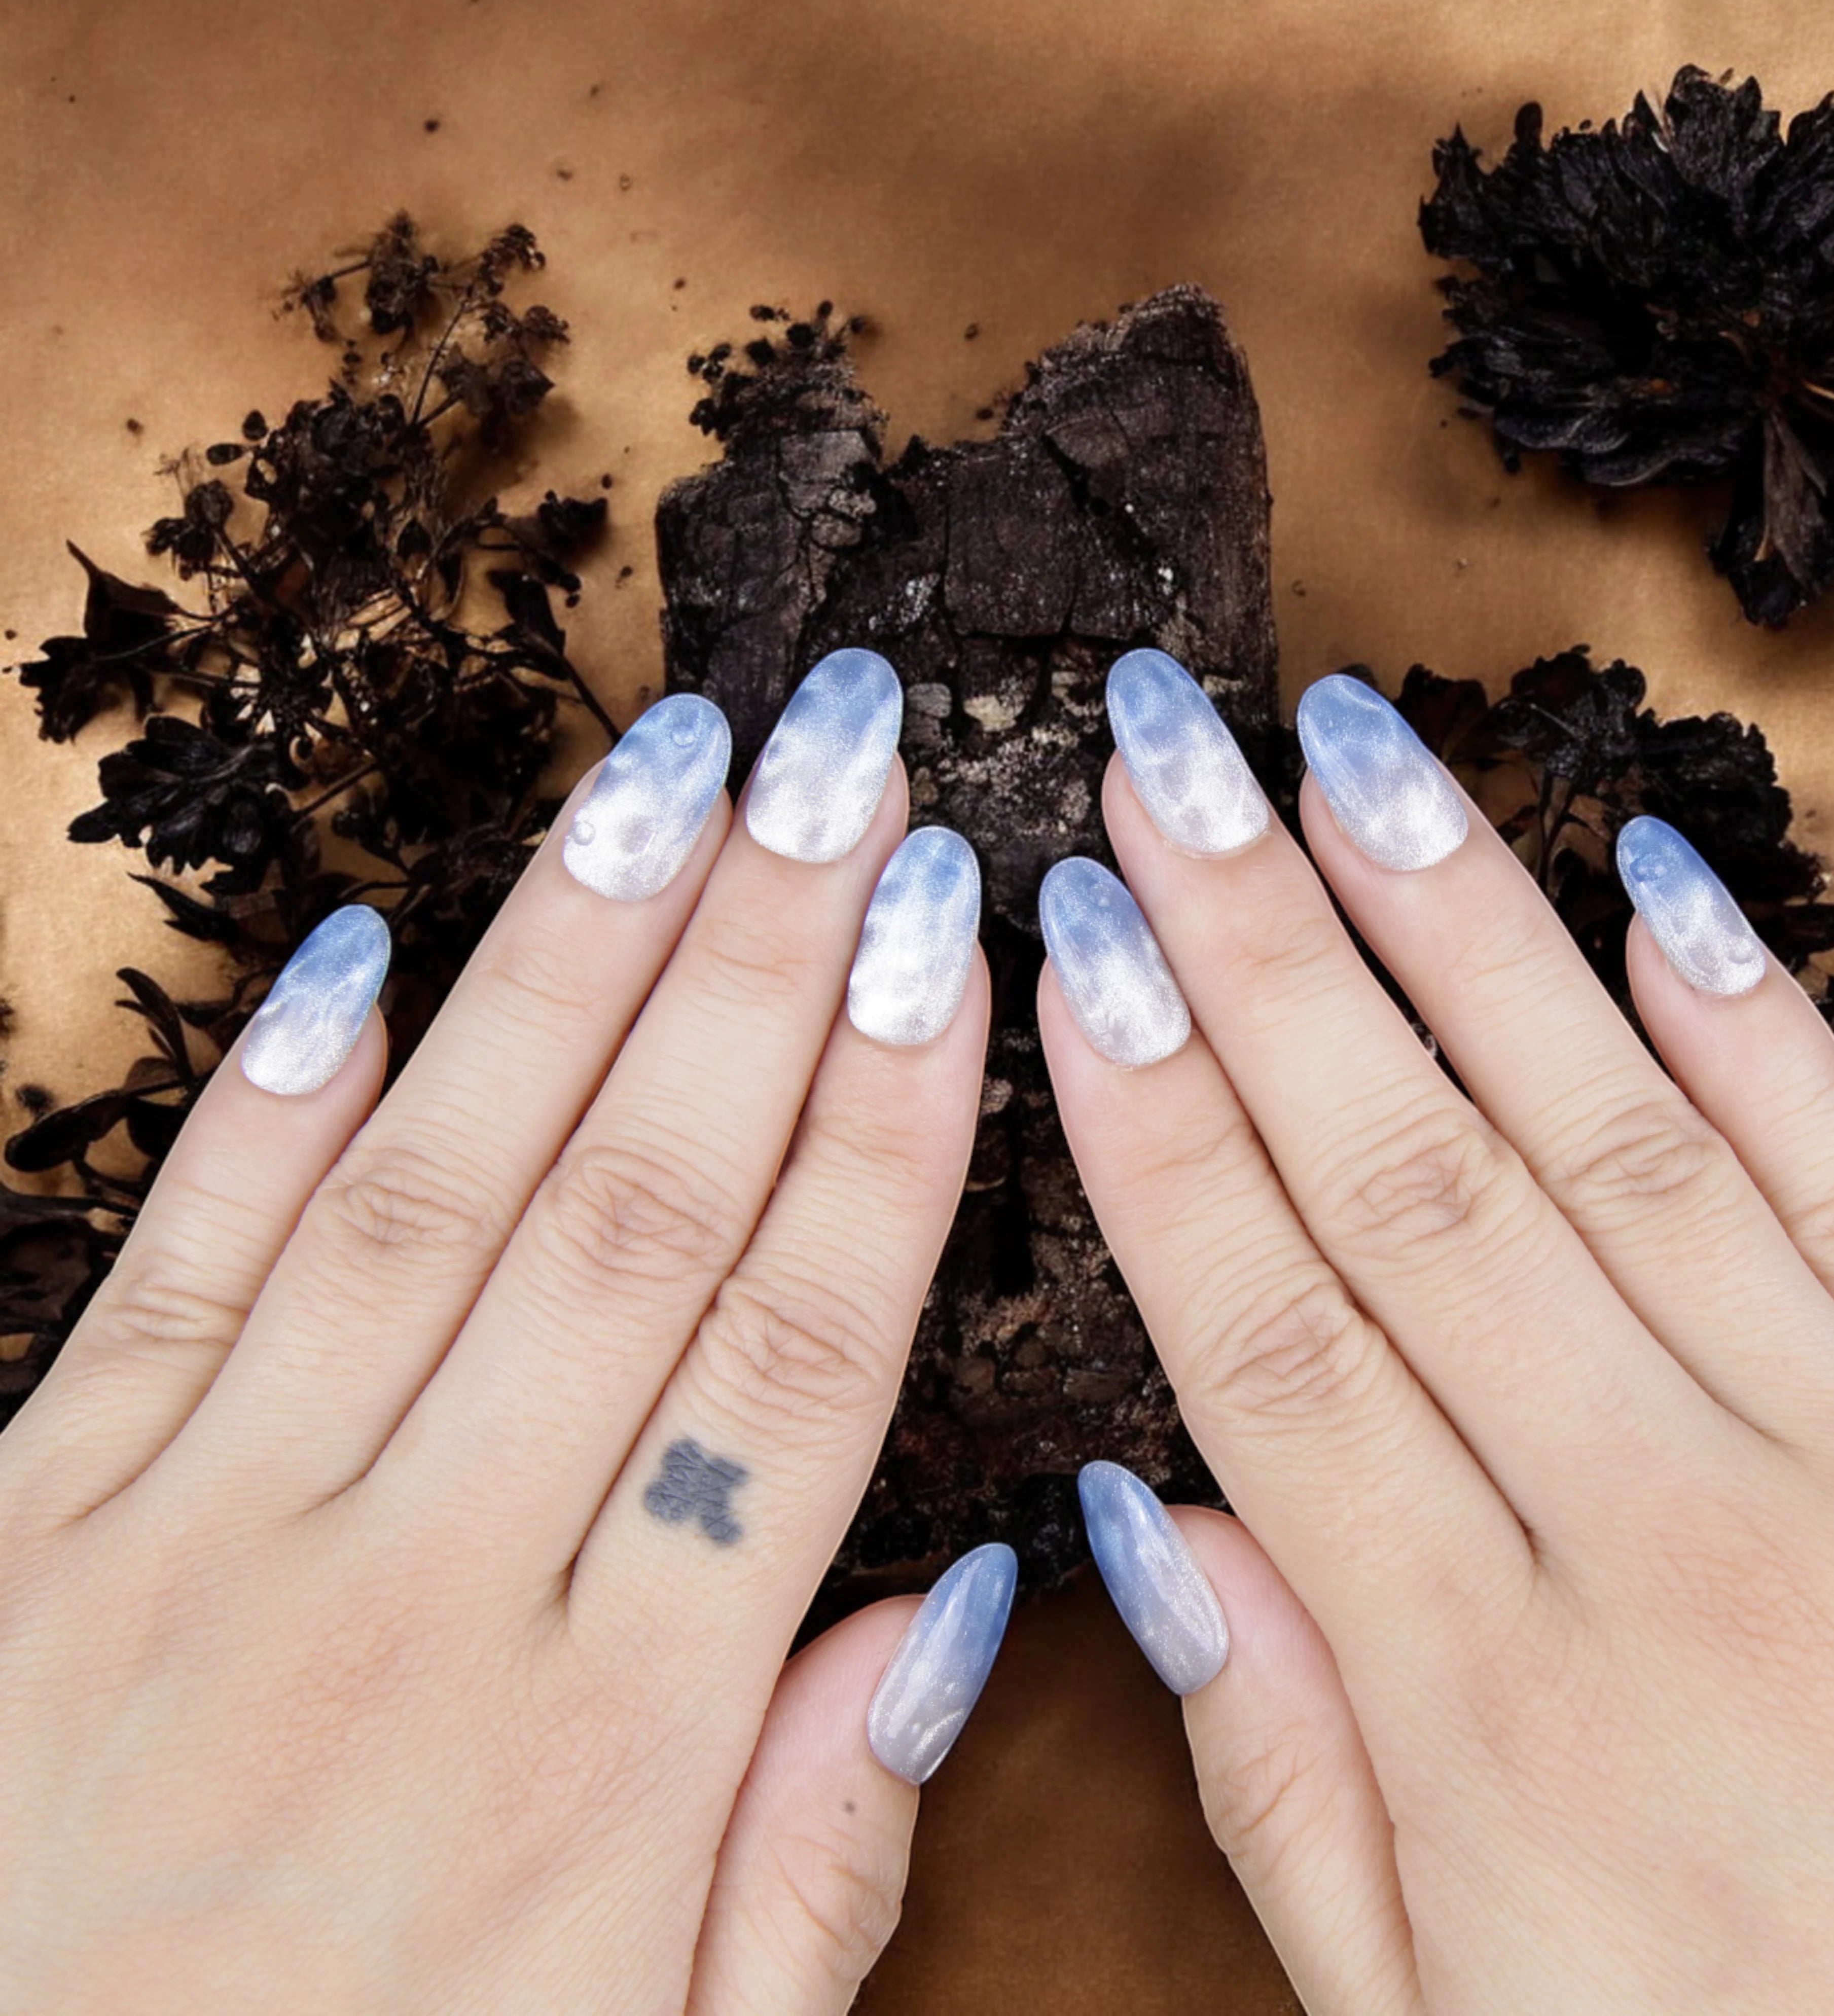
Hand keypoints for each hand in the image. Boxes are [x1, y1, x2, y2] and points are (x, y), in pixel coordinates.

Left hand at [0, 653, 1004, 2014]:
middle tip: (839, 750)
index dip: (893, 1121)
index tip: (951, 933)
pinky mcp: (28, 1540)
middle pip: (639, 1214)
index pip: (796, 1353)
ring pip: (433, 1192)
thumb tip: (945, 1615)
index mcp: (598, 1760)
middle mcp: (414, 1605)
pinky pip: (178, 1277)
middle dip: (763, 957)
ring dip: (566, 963)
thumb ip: (806, 1873)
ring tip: (668, 776)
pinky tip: (363, 955)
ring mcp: (200, 1551)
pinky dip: (273, 1110)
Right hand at [1046, 650, 1833, 2012]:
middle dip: (1265, 948)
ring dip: (1463, 926)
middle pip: (1413, 1185)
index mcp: (1502, 1706)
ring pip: (1612, 1137)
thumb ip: (1293, 1783)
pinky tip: (1648, 883)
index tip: (1078, 949)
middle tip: (1172, 762)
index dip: (1154, 1122)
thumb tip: (1155, 1531)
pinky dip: (1750, 1027)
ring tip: (1350, 753)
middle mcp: (1670, 1543)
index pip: (1271, 1334)